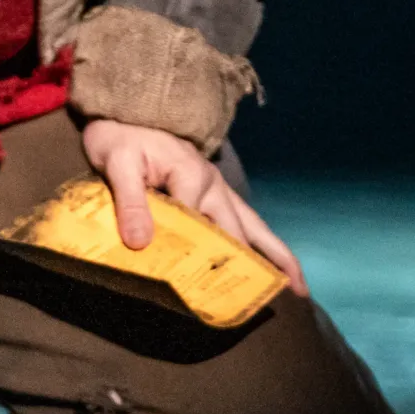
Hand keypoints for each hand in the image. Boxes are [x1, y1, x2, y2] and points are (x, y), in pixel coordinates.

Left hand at [77, 118, 307, 295]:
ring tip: (297, 288)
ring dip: (275, 256)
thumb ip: (130, 202)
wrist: (124, 113)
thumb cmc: (119, 138)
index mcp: (191, 176)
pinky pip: (242, 221)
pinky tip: (268, 266)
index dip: (200, 262)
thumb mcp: (117, 164)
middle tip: (279, 300)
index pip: (198, 229)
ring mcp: (217, 188)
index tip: (200, 296)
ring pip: (252, 226)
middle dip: (260, 266)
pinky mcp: (213, 192)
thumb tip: (140, 243)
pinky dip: (259, 245)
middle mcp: (213, 184)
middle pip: (239, 231)